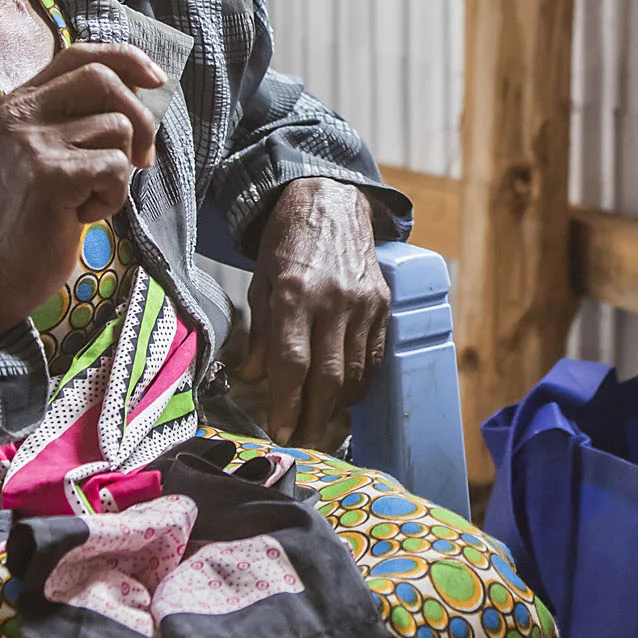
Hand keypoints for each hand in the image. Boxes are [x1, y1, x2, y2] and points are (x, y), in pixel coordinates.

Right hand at [0, 43, 164, 334]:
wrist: (6, 269)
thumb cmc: (45, 209)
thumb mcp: (58, 150)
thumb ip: (87, 114)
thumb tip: (151, 86)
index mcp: (21, 101)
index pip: (80, 54)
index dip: (126, 58)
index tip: (157, 79)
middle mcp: (19, 114)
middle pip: (104, 80)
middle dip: (141, 117)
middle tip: (143, 158)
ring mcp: (31, 143)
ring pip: (117, 127)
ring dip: (120, 170)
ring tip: (88, 196)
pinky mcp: (50, 175)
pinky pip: (115, 166)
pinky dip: (113, 196)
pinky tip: (82, 214)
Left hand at [240, 178, 389, 445]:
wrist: (332, 198)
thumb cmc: (288, 240)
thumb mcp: (261, 280)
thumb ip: (260, 331)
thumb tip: (254, 377)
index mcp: (296, 293)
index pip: (292, 363)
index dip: (285, 404)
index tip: (278, 431)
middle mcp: (333, 299)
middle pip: (327, 377)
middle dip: (312, 417)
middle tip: (298, 438)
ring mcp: (363, 303)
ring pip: (354, 372)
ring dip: (335, 406)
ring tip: (317, 421)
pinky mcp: (382, 303)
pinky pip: (374, 356)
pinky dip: (359, 383)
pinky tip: (343, 394)